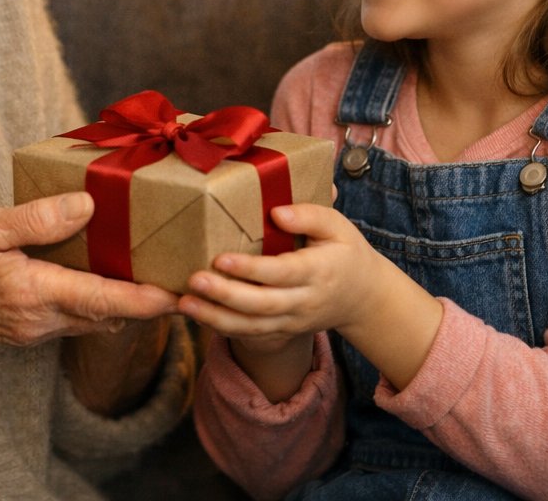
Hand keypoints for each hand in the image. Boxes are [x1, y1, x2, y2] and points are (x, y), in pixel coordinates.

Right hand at [0, 191, 177, 353]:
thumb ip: (34, 218)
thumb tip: (87, 207)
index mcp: (33, 293)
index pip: (105, 302)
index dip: (148, 300)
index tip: (183, 292)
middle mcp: (40, 320)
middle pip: (110, 315)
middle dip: (149, 300)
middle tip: (184, 272)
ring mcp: (34, 328)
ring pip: (95, 319)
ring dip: (126, 302)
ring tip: (156, 269)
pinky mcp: (27, 327)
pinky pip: (76, 317)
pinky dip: (100, 300)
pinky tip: (107, 272)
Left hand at [179, 203, 441, 395]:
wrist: (363, 298)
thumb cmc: (345, 252)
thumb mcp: (338, 226)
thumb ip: (311, 215)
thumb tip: (277, 212)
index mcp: (318, 272)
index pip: (281, 273)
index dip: (250, 269)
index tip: (221, 258)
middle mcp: (304, 302)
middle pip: (261, 305)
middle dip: (225, 296)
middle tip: (193, 280)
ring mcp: (292, 321)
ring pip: (251, 327)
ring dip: (215, 318)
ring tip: (184, 303)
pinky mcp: (282, 332)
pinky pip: (249, 335)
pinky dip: (220, 328)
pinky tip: (195, 315)